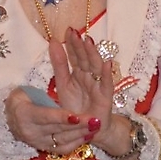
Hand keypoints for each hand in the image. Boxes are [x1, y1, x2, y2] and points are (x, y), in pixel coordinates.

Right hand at [4, 88, 93, 155]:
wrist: (9, 118)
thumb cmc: (20, 99)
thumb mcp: (24, 92)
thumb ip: (39, 92)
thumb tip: (50, 86)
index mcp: (25, 114)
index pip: (46, 117)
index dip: (62, 117)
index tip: (77, 116)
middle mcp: (31, 132)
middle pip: (58, 130)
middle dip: (78, 126)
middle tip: (95, 120)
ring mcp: (38, 143)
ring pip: (62, 141)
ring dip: (80, 134)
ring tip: (95, 127)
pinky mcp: (44, 149)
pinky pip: (62, 149)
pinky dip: (76, 143)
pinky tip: (88, 135)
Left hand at [48, 28, 115, 144]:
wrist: (84, 130)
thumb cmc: (75, 107)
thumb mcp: (63, 84)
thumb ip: (59, 64)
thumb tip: (53, 41)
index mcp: (79, 72)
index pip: (76, 55)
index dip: (72, 43)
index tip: (67, 29)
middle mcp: (89, 76)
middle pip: (85, 58)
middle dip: (81, 45)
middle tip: (75, 32)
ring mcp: (98, 85)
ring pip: (95, 67)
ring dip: (93, 54)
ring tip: (89, 42)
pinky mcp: (105, 97)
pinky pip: (106, 84)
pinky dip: (106, 74)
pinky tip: (106, 63)